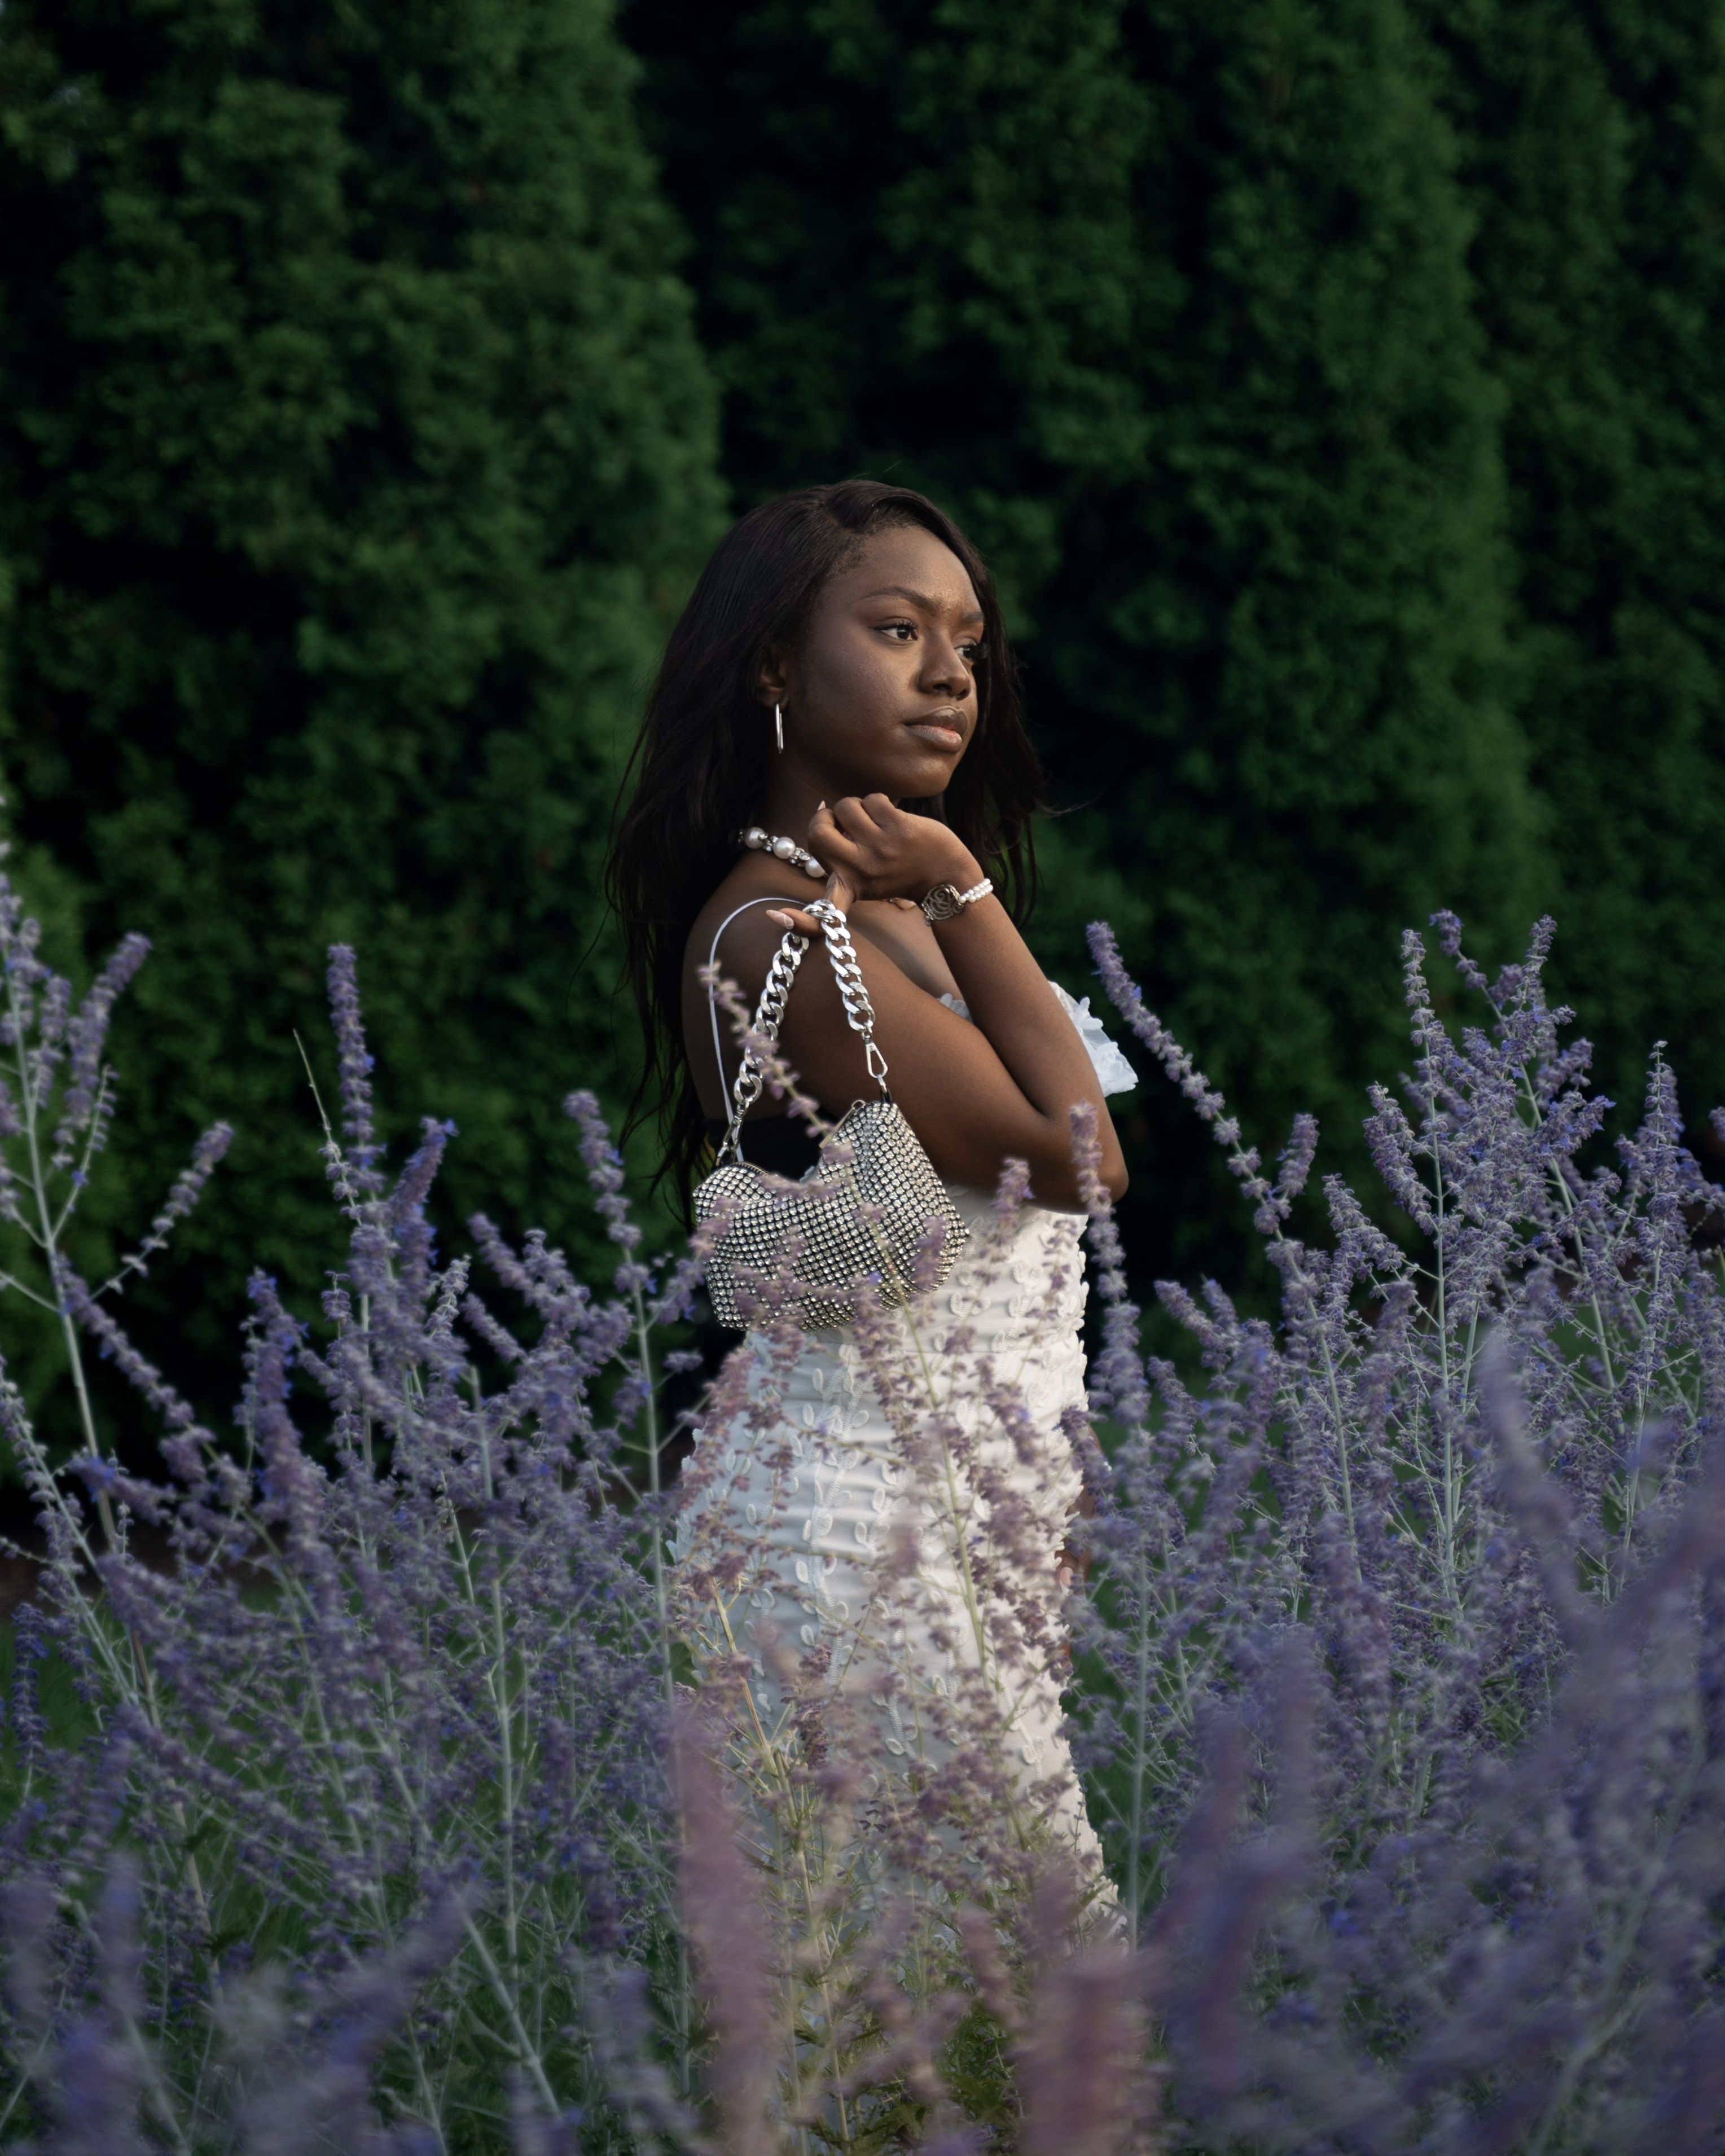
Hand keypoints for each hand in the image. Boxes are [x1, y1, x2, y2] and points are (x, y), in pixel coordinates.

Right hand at [807, 795, 977, 909]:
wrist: (945, 876)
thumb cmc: (897, 871)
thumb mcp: (864, 876)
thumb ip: (839, 850)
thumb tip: (822, 807)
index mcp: (848, 888)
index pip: (823, 912)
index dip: (801, 918)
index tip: (776, 916)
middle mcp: (860, 872)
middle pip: (817, 830)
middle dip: (825, 816)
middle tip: (843, 822)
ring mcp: (880, 849)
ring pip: (846, 806)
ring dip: (858, 807)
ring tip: (874, 823)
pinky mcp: (899, 829)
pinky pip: (873, 799)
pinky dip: (879, 803)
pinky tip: (891, 819)